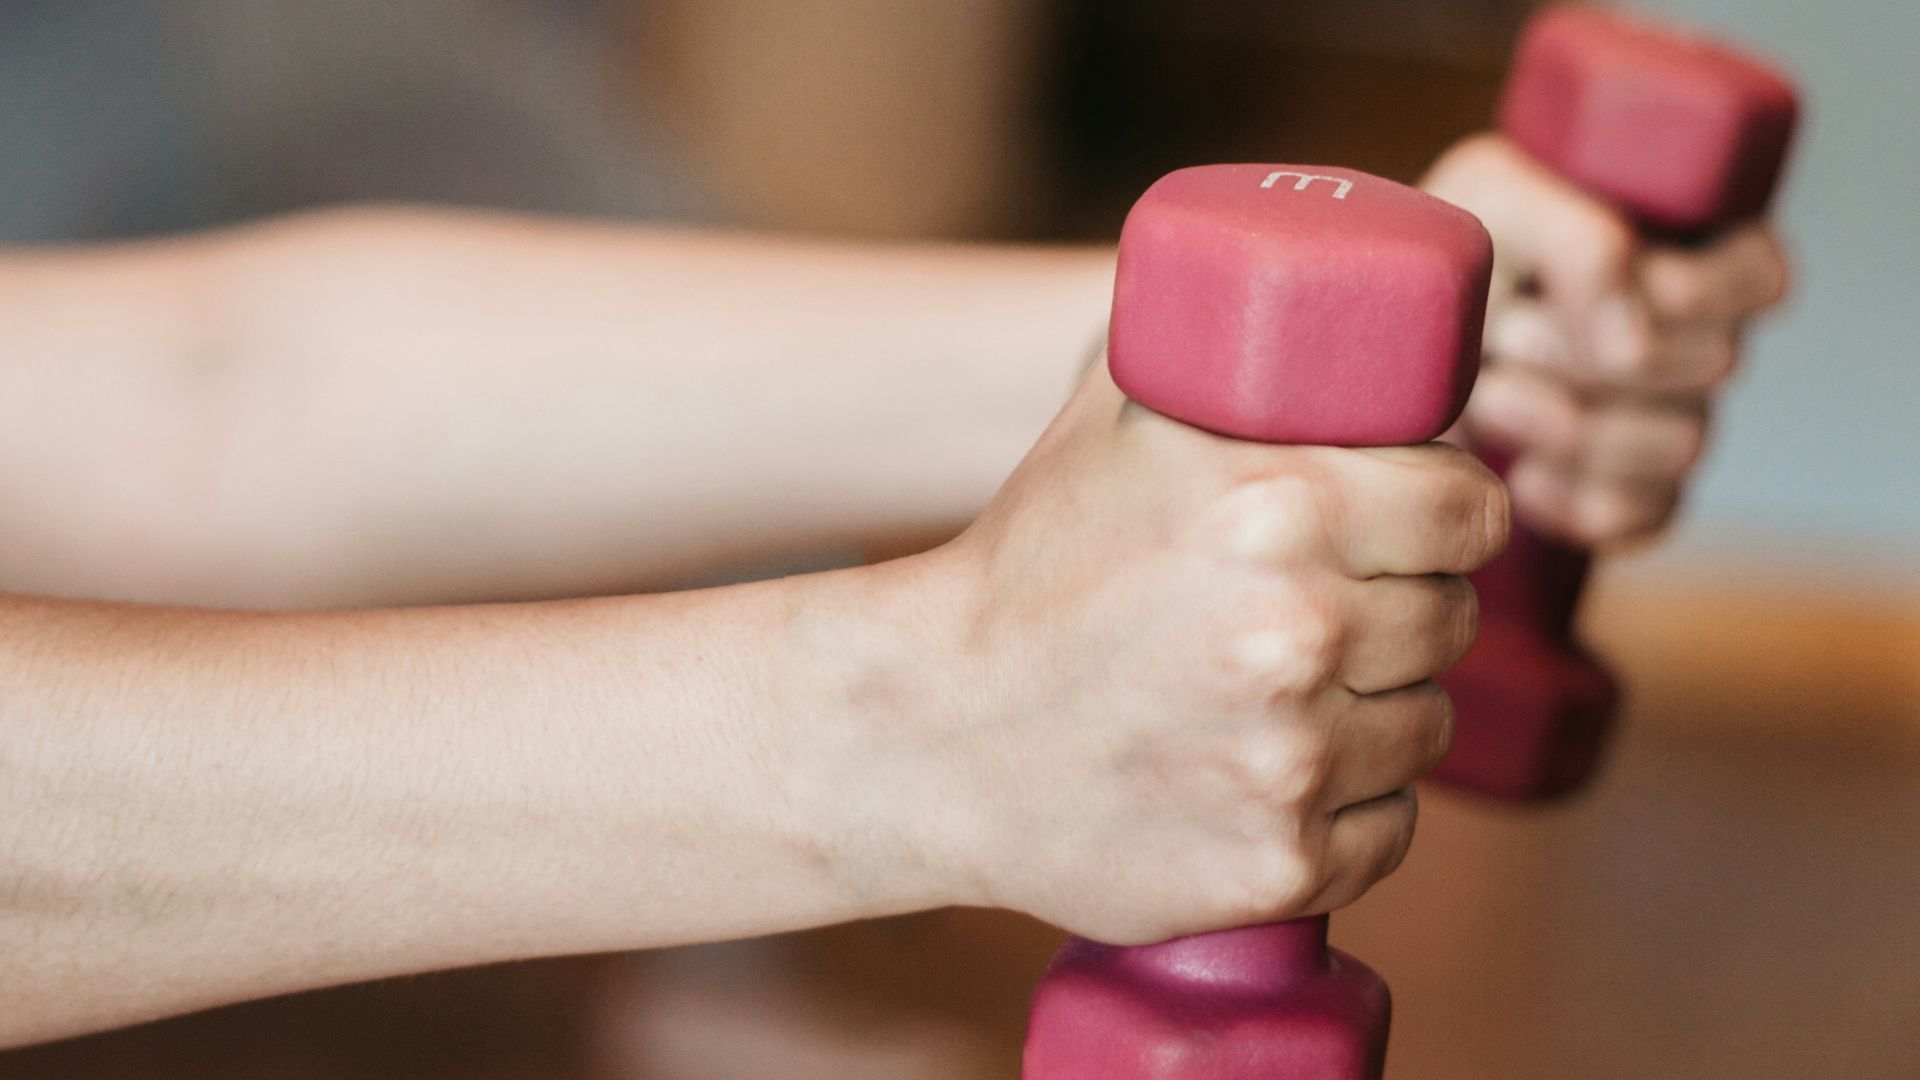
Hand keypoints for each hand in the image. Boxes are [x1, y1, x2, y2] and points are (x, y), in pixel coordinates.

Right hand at [922, 361, 1507, 944]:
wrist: (925, 732)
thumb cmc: (1026, 566)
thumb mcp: (1115, 422)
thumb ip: (1227, 353)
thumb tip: (1331, 292)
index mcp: (1281, 507)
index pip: (1472, 511)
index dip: (1445, 517)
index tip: (1412, 529)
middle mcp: (1301, 634)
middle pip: (1453, 619)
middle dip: (1402, 609)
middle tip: (1325, 612)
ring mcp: (1293, 763)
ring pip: (1427, 728)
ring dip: (1377, 710)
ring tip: (1282, 697)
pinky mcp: (1280, 864)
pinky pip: (1390, 829)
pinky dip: (1348, 809)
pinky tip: (1269, 776)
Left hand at [1422, 134, 1789, 547]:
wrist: (1377, 352)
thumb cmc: (1447, 258)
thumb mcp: (1492, 198)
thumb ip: (1578, 240)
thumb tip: (1635, 342)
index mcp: (1687, 247)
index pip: (1760, 278)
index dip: (1691, 289)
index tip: (1594, 284)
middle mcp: (1694, 338)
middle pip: (1714, 363)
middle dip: (1589, 352)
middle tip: (1505, 334)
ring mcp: (1667, 421)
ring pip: (1680, 444)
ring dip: (1566, 422)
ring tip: (1488, 395)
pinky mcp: (1627, 495)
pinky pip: (1637, 516)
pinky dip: (1566, 499)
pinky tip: (1514, 471)